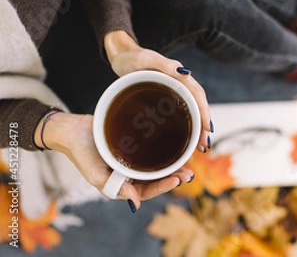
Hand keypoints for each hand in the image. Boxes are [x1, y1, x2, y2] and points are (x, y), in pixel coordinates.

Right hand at [34, 112, 193, 211]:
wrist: (72, 128)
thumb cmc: (81, 152)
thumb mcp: (95, 173)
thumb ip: (114, 188)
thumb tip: (135, 203)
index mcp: (122, 185)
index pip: (147, 191)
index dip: (163, 187)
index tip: (177, 180)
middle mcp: (130, 175)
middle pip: (156, 180)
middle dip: (173, 178)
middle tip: (189, 173)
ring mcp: (133, 160)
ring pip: (157, 166)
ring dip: (172, 166)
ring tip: (188, 162)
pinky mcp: (135, 145)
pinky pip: (152, 150)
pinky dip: (165, 151)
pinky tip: (177, 146)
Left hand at [104, 30, 211, 151]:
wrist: (122, 57)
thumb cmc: (132, 57)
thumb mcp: (146, 59)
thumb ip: (165, 65)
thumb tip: (186, 73)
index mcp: (179, 76)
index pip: (198, 95)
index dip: (205, 112)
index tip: (209, 128)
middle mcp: (180, 85)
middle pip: (197, 107)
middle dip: (203, 127)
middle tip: (204, 146)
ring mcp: (173, 93)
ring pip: (189, 112)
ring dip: (196, 130)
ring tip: (198, 148)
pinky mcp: (164, 100)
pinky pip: (178, 114)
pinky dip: (183, 127)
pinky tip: (182, 139)